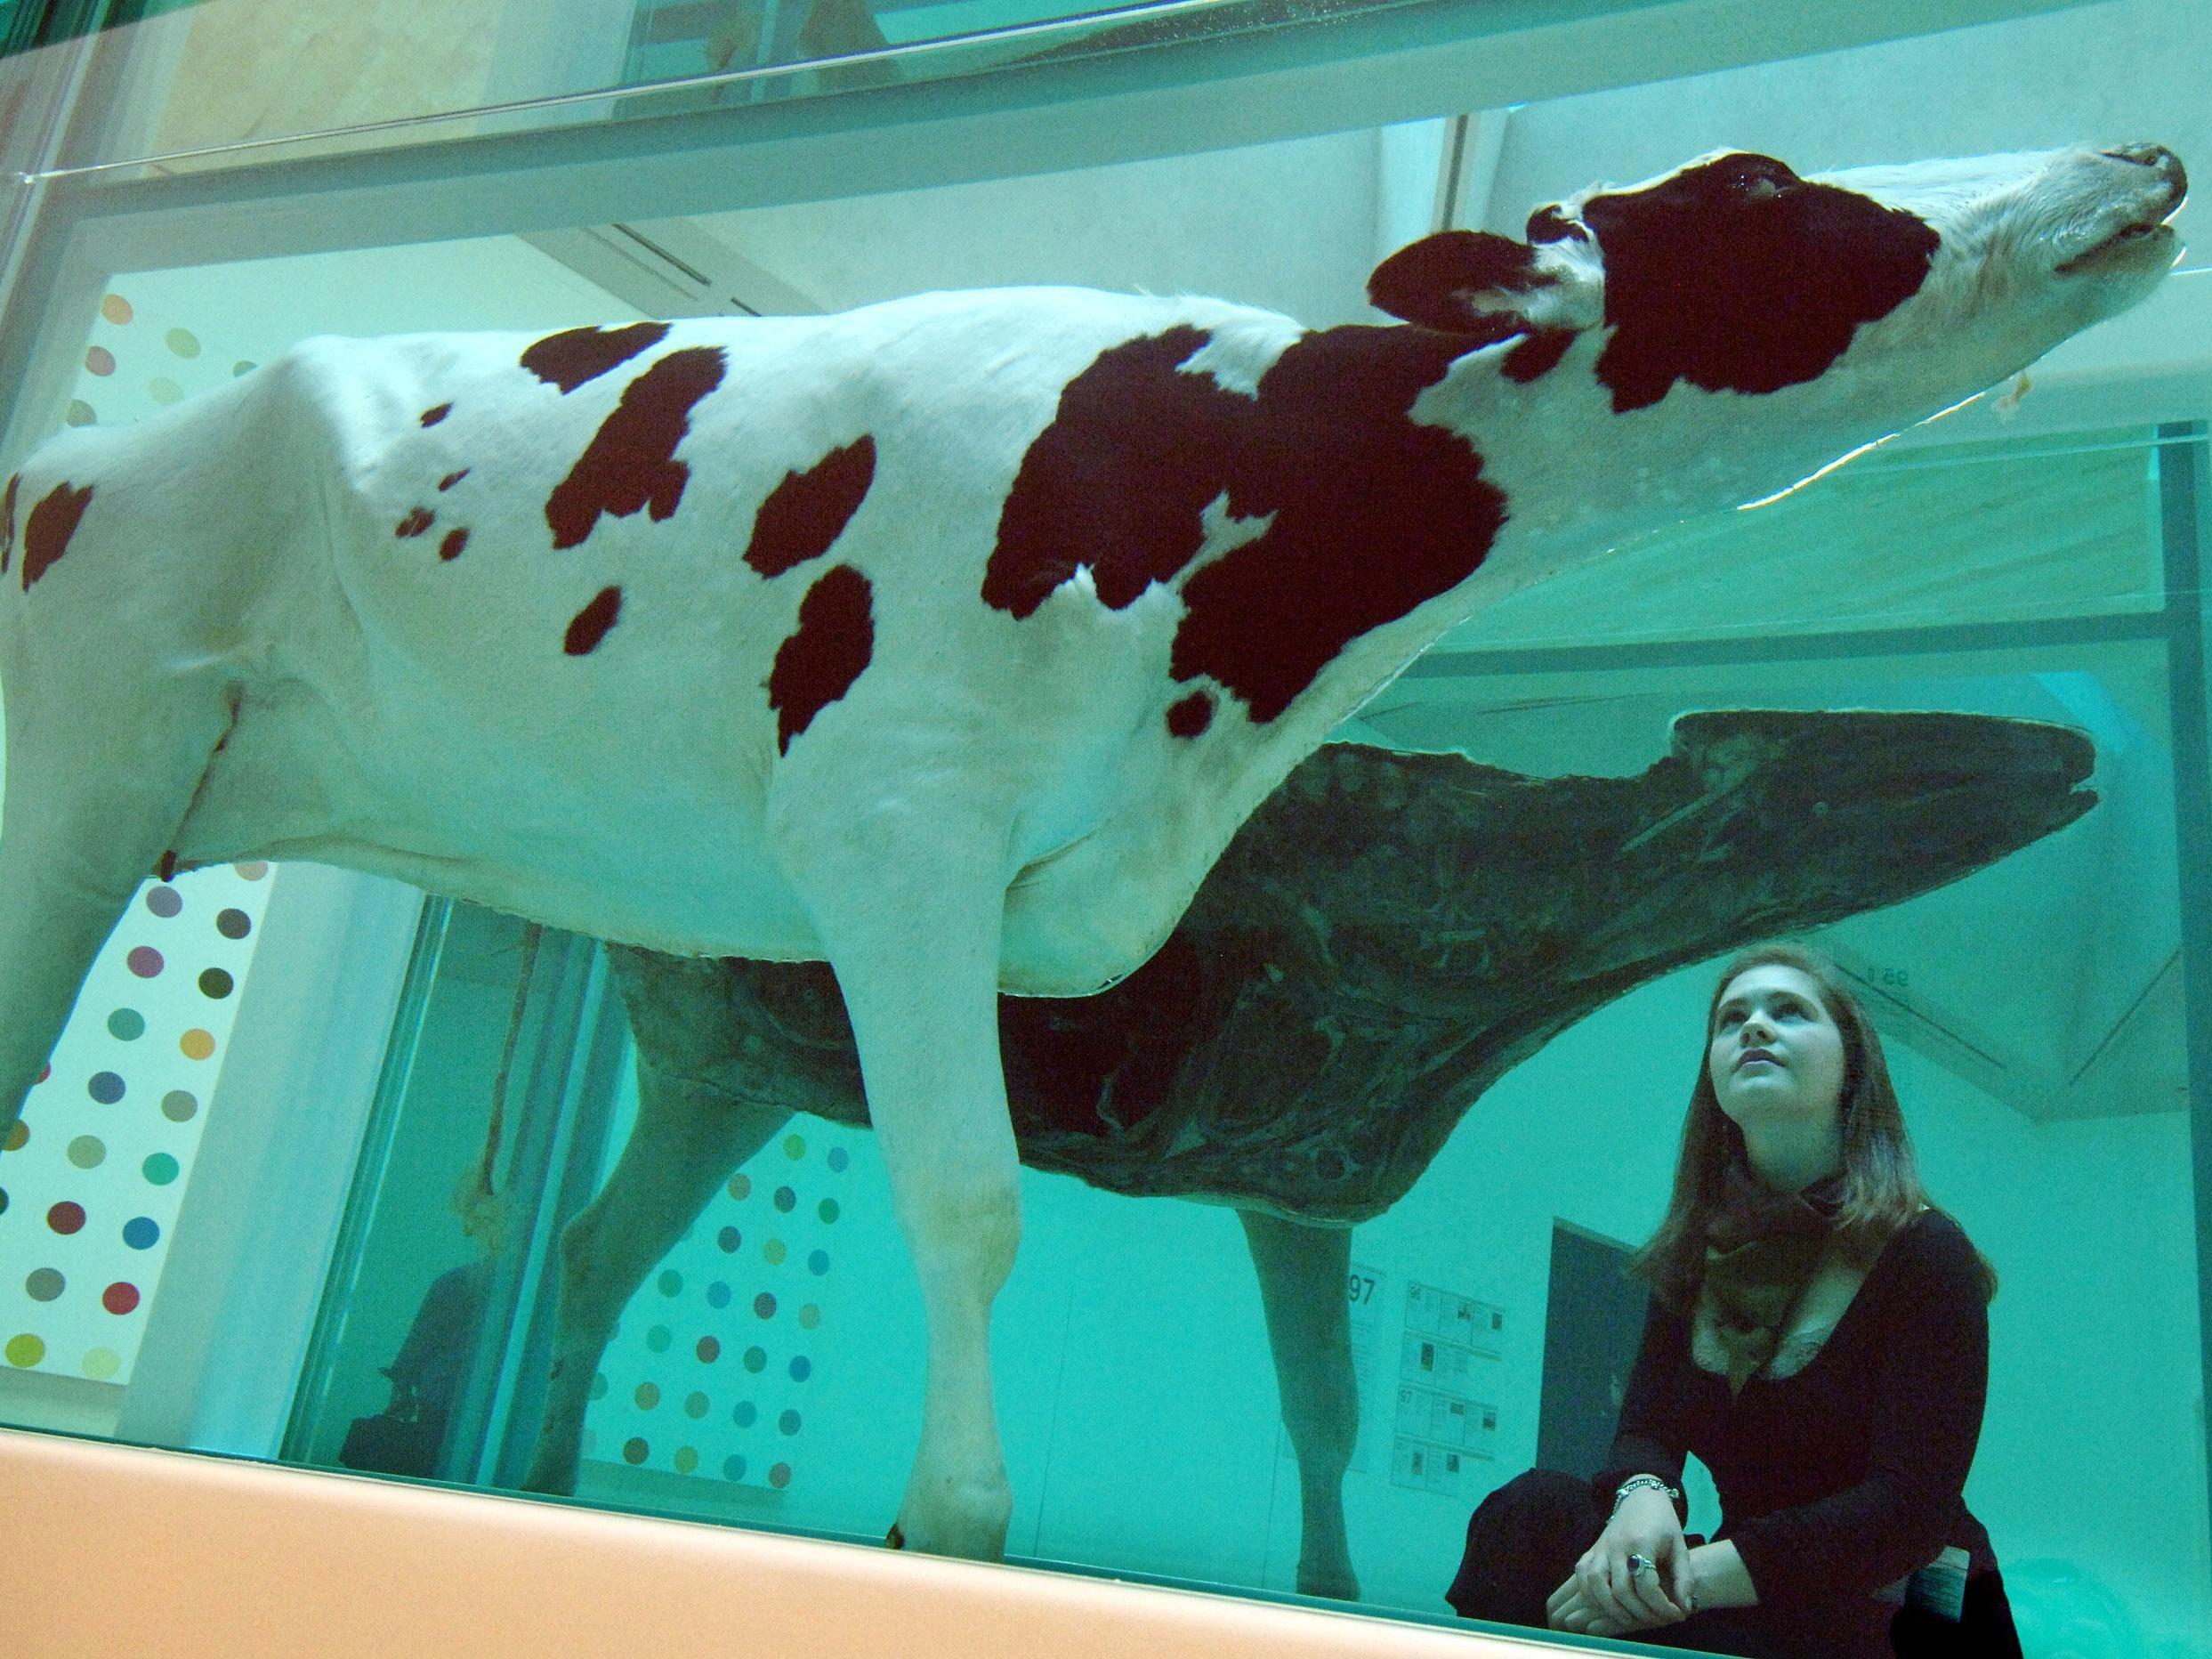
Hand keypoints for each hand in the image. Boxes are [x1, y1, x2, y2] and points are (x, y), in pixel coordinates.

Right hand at [1546, 1487, 1695, 1636]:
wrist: (1640, 1498)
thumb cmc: (1663, 1524)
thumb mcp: (1680, 1547)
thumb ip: (1684, 1579)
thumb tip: (1683, 1609)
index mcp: (1641, 1542)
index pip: (1646, 1584)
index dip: (1662, 1606)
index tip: (1677, 1615)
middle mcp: (1617, 1546)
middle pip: (1621, 1590)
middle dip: (1640, 1613)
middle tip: (1657, 1620)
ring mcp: (1600, 1548)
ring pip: (1596, 1585)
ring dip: (1612, 1609)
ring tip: (1631, 1619)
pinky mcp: (1590, 1551)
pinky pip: (1582, 1576)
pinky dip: (1591, 1595)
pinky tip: (1608, 1605)